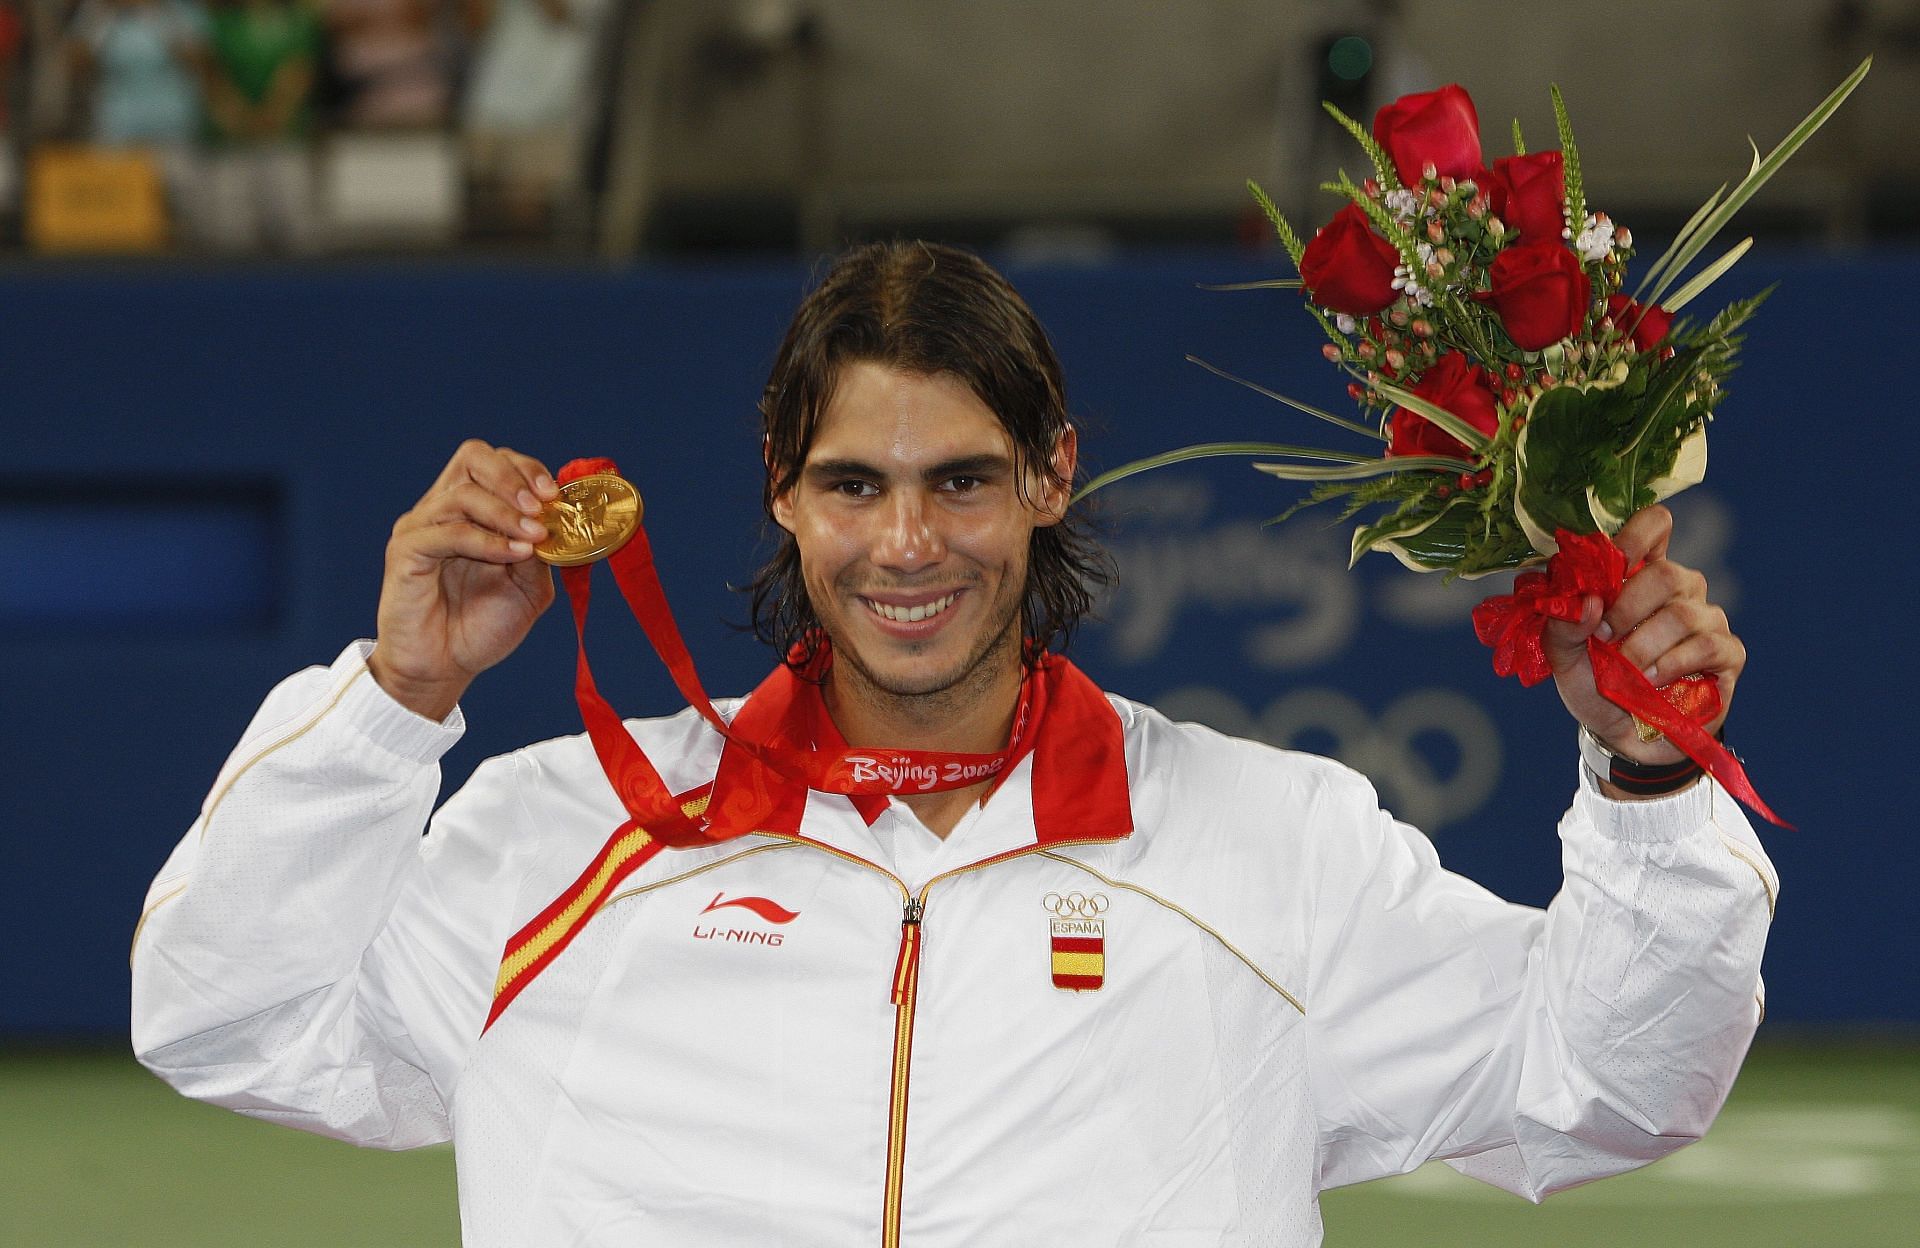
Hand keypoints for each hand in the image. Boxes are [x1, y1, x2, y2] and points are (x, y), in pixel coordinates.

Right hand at [367, 441, 558, 718]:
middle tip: (541, 507)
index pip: (495, 461)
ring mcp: (421, 527)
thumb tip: (560, 521)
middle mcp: (443, 508)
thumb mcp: (529, 587)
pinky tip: (512, 554)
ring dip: (506, 513)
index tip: (555, 496)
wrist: (444, 668)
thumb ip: (542, 552)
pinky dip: (486, 539)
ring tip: (534, 538)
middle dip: (514, 477)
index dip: (527, 470)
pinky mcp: (405, 551)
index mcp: (473, 510)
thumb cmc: (482, 627)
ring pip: (462, 494)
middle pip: (473, 457)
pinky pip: (446, 531)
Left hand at [1542, 504, 1744, 765]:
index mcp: (1639, 576)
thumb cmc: (1595, 683)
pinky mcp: (1727, 654)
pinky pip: (1706, 645)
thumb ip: (1562, 626)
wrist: (1620, 734)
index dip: (1634, 536)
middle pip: (1666, 573)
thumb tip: (1586, 603)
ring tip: (1625, 670)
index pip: (1653, 527)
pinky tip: (1652, 682)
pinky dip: (1672, 664)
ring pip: (1682, 613)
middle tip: (1604, 638)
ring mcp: (1706, 619)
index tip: (1611, 563)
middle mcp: (1678, 589)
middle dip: (1627, 608)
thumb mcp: (1564, 657)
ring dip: (1644, 646)